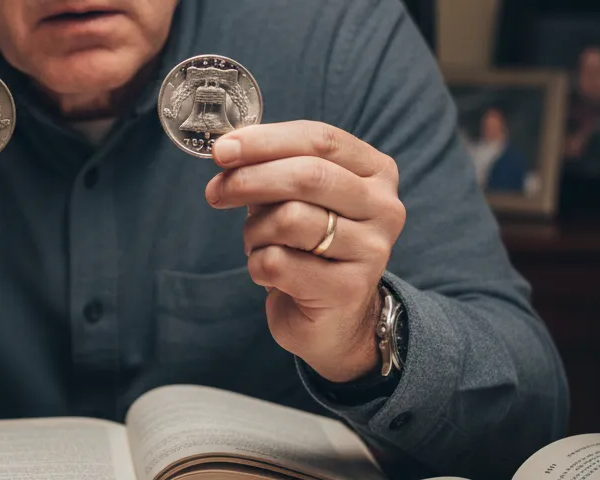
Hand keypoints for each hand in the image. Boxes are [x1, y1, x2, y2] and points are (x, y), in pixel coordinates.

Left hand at [204, 121, 405, 382]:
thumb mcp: (294, 197)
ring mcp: (372, 250)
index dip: (266, 141)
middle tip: (215, 192)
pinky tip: (268, 273)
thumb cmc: (308, 245)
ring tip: (256, 243)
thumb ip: (272, 168)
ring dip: (255, 231)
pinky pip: (279, 262)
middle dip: (250, 180)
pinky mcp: (348, 289)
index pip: (320, 139)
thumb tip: (228, 151)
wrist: (333, 317)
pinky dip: (257, 264)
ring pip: (290, 219)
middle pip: (307, 176)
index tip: (222, 149)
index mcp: (375, 172)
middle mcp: (384, 207)